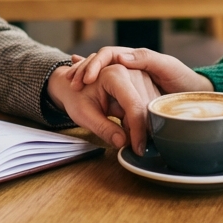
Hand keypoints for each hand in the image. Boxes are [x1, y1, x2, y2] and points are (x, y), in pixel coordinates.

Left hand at [46, 64, 160, 153]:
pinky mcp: (143, 85)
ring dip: (139, 125)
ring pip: (149, 108)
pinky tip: (125, 123)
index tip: (137, 149)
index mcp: (114, 74)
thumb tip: (123, 142)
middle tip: (125, 142)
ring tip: (120, 128)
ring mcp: (139, 77)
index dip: (138, 130)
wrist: (73, 87)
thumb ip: (104, 129)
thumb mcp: (85, 115)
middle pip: (145, 107)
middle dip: (138, 129)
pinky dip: (139, 120)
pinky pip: (148, 107)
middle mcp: (131, 72)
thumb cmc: (76, 98)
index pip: (133, 105)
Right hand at [65, 47, 211, 96]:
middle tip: (71, 84)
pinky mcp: (127, 98)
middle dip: (82, 73)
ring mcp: (126, 83)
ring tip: (71, 89)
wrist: (196, 95)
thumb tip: (120, 58)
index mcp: (134, 57)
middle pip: (98, 66)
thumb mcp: (167, 66)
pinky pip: (107, 95)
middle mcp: (127, 68)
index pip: (107, 55)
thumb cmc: (183, 78)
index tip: (86, 78)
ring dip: (84, 80)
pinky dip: (92, 94)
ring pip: (99, 79)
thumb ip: (146, 59)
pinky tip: (81, 97)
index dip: (94, 64)